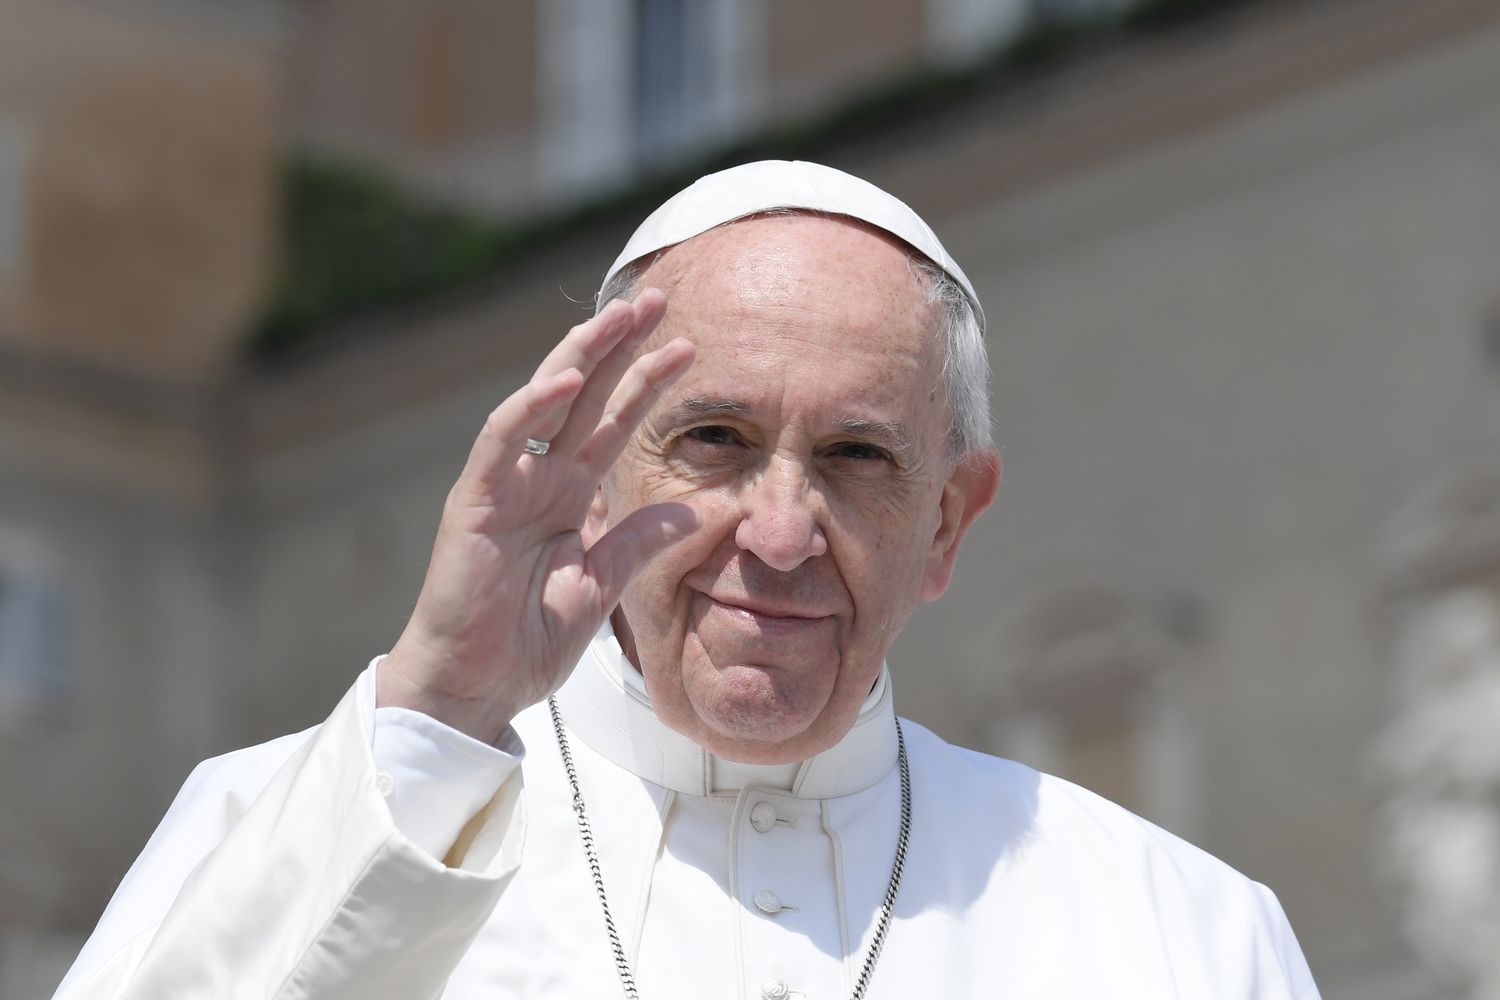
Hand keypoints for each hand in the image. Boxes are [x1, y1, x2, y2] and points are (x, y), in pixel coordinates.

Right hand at [378, 289, 696, 742]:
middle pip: (584, 396)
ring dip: (580, 356)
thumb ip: (636, 541)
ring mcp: (504, 485)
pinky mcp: (473, 502)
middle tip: (657, 301)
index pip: (612, 424)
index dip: (646, 384)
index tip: (686, 348)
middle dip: (618, 347)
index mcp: (568, 496)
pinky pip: (502, 443)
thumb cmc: (525, 642)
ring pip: (542, 401)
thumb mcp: (600, 587)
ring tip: (619, 316)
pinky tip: (564, 381)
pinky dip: (529, 409)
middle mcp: (538, 479)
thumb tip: (690, 507)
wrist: (473, 689)